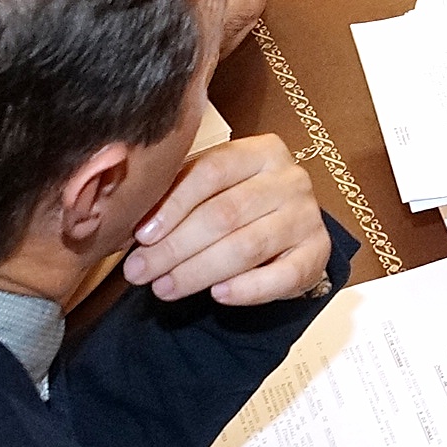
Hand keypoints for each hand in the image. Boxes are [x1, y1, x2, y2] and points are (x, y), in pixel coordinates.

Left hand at [121, 135, 331, 304]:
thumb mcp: (211, 189)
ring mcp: (307, 216)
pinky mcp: (317, 254)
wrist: (290, 231)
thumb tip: (129, 222)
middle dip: (176, 247)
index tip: (141, 236)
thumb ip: (178, 195)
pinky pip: (282, 276)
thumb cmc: (239, 205)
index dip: (174, 204)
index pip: (214, 170)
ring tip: (164, 289)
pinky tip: (217, 295)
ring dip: (198, 272)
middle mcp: (290, 178)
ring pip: (247, 247)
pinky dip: (247, 289)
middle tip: (140, 272)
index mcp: (261, 151)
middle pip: (226, 213)